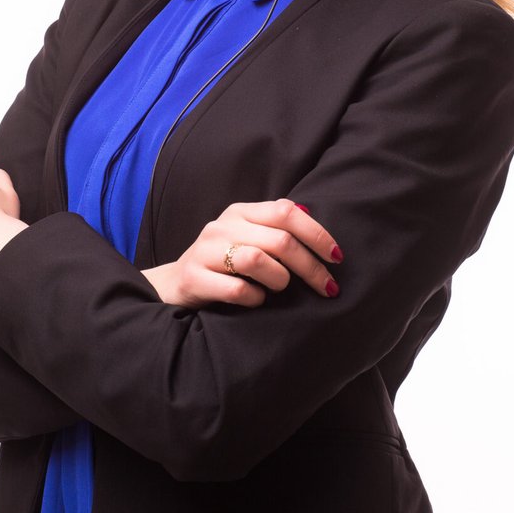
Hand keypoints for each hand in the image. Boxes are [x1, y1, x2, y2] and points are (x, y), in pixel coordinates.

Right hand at [140, 198, 342, 308]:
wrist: (176, 285)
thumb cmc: (224, 264)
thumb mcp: (247, 239)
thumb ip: (277, 233)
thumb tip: (325, 240)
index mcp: (241, 212)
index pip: (286, 211)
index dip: (317, 234)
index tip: (337, 257)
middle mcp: (223, 226)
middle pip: (280, 240)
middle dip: (310, 267)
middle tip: (327, 288)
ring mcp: (206, 251)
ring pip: (258, 260)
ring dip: (280, 280)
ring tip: (280, 290)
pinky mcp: (195, 277)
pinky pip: (238, 290)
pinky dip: (256, 299)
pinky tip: (256, 301)